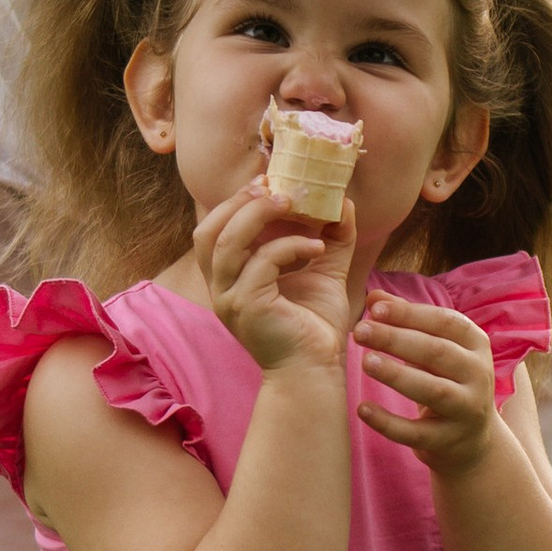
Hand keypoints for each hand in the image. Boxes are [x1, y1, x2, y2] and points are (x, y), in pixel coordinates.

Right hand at [195, 182, 353, 374]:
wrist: (316, 369)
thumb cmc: (315, 325)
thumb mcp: (324, 271)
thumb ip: (332, 237)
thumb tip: (344, 201)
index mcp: (230, 279)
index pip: (214, 231)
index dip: (235, 202)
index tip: (267, 181)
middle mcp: (221, 288)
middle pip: (208, 231)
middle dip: (238, 202)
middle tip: (273, 185)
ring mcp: (229, 299)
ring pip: (226, 242)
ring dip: (258, 215)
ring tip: (290, 202)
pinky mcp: (246, 308)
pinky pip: (262, 262)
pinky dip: (290, 246)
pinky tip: (318, 248)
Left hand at [353, 293, 500, 473]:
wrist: (472, 440)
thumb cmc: (446, 380)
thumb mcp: (434, 348)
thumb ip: (406, 321)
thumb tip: (374, 296)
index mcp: (476, 345)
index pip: (445, 322)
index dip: (410, 314)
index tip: (375, 308)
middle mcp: (478, 375)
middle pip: (437, 353)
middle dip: (396, 340)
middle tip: (360, 331)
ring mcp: (466, 410)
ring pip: (432, 390)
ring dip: (397, 375)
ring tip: (365, 362)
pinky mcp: (448, 441)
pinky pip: (416, 433)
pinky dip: (388, 422)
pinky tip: (362, 409)